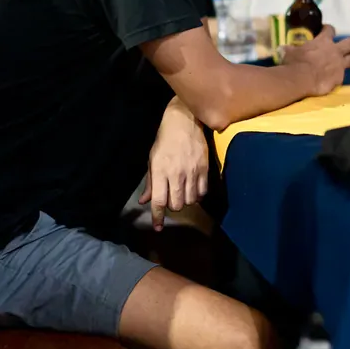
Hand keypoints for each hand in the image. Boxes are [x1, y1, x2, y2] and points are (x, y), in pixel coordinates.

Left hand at [139, 98, 208, 231]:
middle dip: (172, 206)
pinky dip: (198, 195)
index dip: (157, 217)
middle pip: (176, 204)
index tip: (158, 227)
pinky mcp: (204, 169)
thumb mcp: (152, 159)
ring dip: (185, 201)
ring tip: (182, 192)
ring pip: (190, 201)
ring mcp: (192, 172)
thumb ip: (150, 182)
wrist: (184, 121)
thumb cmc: (164, 140)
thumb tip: (145, 201)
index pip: (159, 201)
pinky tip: (193, 189)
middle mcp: (176, 174)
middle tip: (171, 198)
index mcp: (160, 171)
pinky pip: (202, 192)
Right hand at [281, 25, 349, 96]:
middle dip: (347, 44)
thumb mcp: (288, 52)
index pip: (330, 29)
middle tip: (339, 48)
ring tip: (340, 63)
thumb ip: (290, 48)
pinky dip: (338, 76)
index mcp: (323, 41)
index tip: (324, 31)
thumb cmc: (294, 62)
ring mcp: (339, 65)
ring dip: (346, 60)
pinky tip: (332, 79)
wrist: (301, 79)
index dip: (328, 29)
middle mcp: (335, 51)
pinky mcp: (339, 78)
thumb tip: (283, 48)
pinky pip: (342, 76)